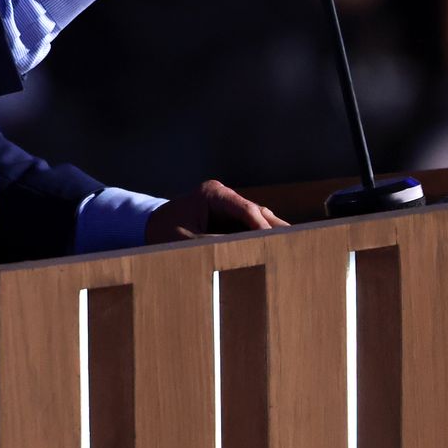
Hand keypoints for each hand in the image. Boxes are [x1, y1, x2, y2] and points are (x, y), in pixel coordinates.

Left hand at [144, 180, 287, 243]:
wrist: (149, 230)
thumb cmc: (163, 233)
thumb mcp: (186, 240)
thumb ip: (215, 243)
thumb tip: (243, 251)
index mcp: (212, 193)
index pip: (245, 208)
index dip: (262, 226)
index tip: (277, 242)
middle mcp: (224, 197)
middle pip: (257, 212)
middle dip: (275, 229)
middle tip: (298, 245)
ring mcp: (229, 208)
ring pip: (259, 221)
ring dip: (272, 236)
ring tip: (294, 252)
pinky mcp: (230, 222)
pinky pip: (251, 230)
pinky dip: (263, 241)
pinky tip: (278, 254)